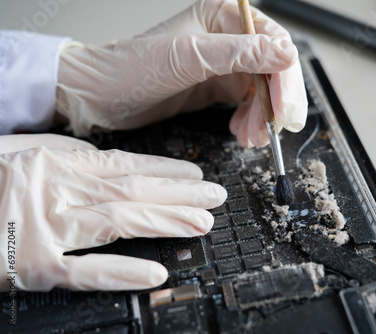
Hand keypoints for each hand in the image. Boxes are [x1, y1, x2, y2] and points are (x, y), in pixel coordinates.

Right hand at [0, 134, 226, 290]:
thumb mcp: (21, 151)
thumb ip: (67, 156)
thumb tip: (109, 160)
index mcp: (53, 163)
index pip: (125, 165)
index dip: (166, 171)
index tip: (196, 177)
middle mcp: (54, 191)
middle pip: (131, 191)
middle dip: (178, 195)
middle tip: (214, 198)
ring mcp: (42, 229)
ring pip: (117, 222)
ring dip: (163, 223)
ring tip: (200, 225)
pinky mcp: (29, 267)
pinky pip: (82, 271)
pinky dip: (121, 272)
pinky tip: (155, 273)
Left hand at [56, 0, 307, 147]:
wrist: (103, 95)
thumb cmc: (134, 66)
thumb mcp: (189, 58)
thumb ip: (240, 54)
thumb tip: (285, 54)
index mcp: (224, 16)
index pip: (273, 42)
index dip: (285, 76)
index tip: (283, 107)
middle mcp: (229, 38)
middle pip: (274, 69)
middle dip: (276, 101)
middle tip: (276, 127)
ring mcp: (225, 64)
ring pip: (263, 91)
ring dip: (263, 117)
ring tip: (251, 137)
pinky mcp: (218, 87)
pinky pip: (248, 105)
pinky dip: (250, 122)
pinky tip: (241, 132)